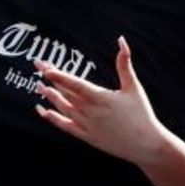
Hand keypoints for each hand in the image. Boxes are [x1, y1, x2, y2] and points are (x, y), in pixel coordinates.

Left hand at [35, 37, 166, 167]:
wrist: (146, 144)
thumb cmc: (141, 114)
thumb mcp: (133, 86)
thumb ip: (124, 63)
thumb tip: (121, 41)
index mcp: (101, 98)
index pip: (75, 84)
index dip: (59, 76)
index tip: (46, 69)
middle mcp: (90, 112)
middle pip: (66, 93)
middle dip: (51, 79)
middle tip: (38, 66)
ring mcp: (87, 125)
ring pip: (63, 108)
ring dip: (50, 96)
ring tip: (38, 85)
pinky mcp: (87, 137)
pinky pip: (65, 126)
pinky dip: (52, 118)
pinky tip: (42, 111)